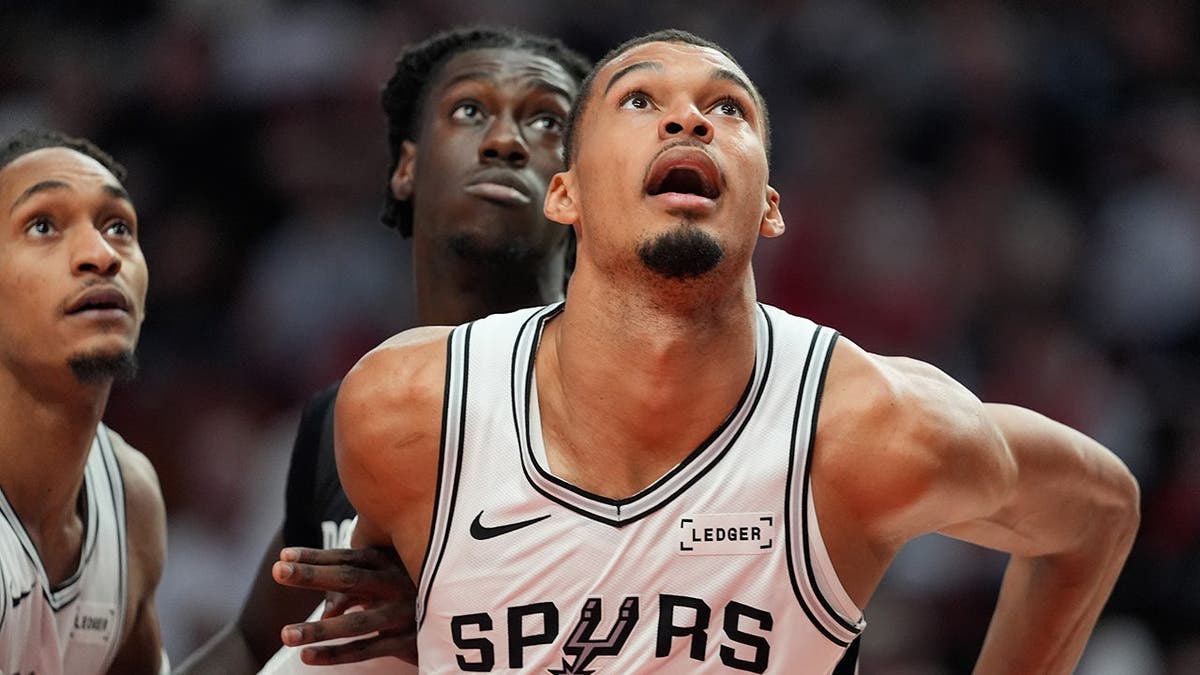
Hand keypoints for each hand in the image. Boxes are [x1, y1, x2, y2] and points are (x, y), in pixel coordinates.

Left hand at [272, 546, 416, 664]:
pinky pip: (367, 650)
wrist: (462, 619)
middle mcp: (397, 584)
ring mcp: (403, 614)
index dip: (315, 557)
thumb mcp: (388, 583)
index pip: (346, 557)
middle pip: (349, 579)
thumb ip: (356, 590)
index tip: (284, 557)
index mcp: (391, 564)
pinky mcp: (408, 641)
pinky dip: (336, 654)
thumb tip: (325, 610)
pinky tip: (308, 657)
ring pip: (355, 622)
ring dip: (318, 630)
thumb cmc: (414, 595)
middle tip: (278, 572)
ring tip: (285, 635)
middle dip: (312, 575)